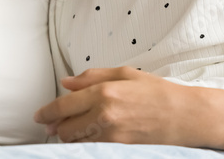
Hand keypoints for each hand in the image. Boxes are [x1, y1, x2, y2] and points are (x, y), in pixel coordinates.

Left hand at [34, 67, 223, 150]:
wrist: (184, 116)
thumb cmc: (157, 92)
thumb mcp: (125, 74)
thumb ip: (92, 77)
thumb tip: (67, 82)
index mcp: (104, 92)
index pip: (63, 105)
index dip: (46, 111)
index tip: (39, 115)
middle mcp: (104, 115)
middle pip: (64, 128)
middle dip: (56, 126)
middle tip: (53, 124)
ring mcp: (110, 136)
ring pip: (75, 141)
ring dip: (68, 136)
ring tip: (70, 130)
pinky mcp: (118, 149)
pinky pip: (90, 148)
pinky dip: (84, 143)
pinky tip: (86, 137)